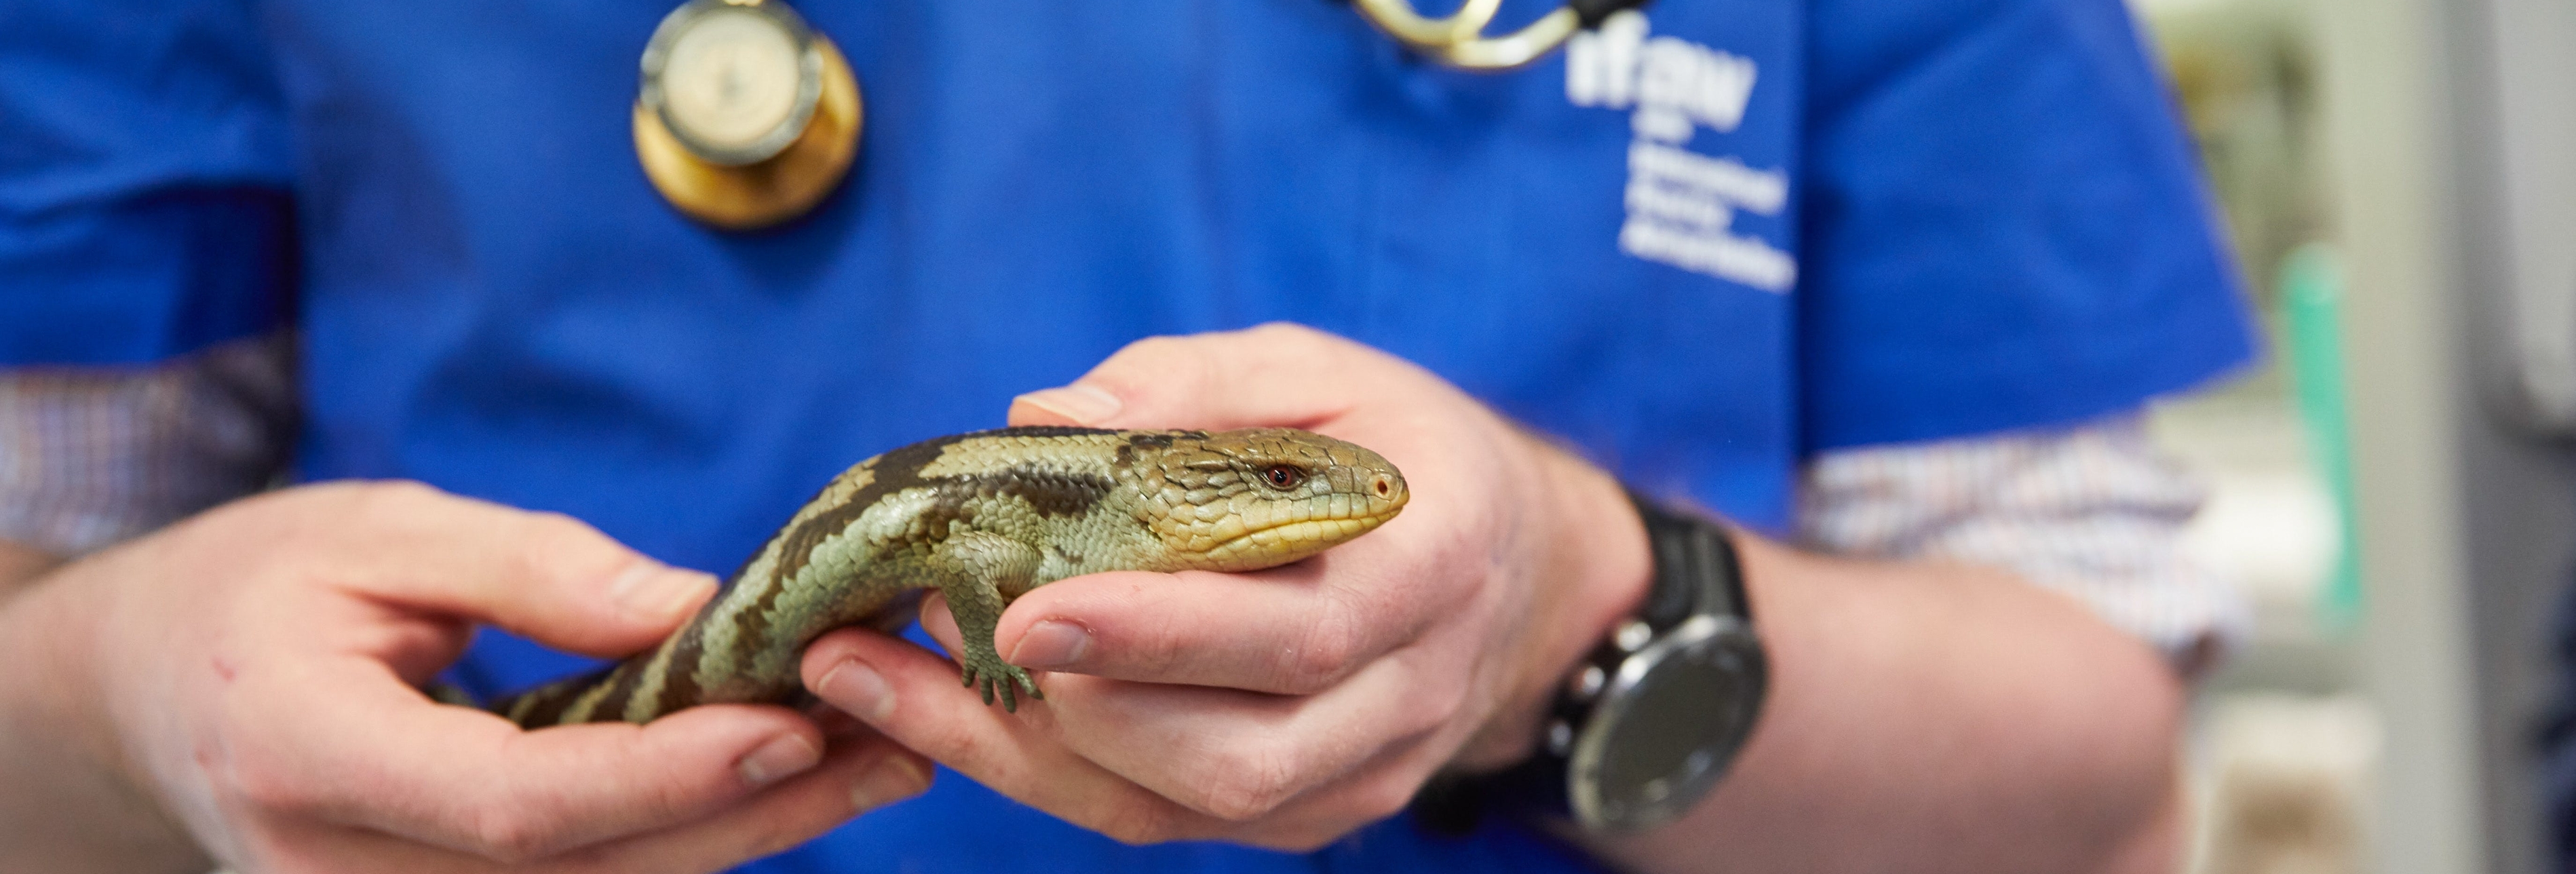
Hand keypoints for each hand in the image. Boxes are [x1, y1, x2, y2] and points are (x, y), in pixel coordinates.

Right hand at [0, 482, 929, 873]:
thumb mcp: (378, 532)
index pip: (520, 801)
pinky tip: (789, 781)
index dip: (667, 773)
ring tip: (886, 759)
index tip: (792, 719)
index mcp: (308, 755)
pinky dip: (692, 838)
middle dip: (757, 810)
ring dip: (751, 832)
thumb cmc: (253, 588)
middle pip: (587, 871)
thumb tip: (698, 608)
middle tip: (903, 740)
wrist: (140, 690)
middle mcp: (340, 868)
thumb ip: (536, 570)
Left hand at [798, 323, 1649, 849]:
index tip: (1032, 609)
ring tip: (904, 668)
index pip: (1304, 634)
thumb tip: (1046, 414)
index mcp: (1433, 564)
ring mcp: (1362, 771)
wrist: (1507, 565)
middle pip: (1245, 756)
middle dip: (1086, 709)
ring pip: (1191, 806)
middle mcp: (1411, 692)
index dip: (1165, 635)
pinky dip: (1046, 772)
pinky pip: (1162, 818)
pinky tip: (944, 707)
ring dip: (1034, 751)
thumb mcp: (1318, 372)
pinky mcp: (1307, 813)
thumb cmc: (1392, 446)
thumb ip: (1191, 384)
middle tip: (953, 630)